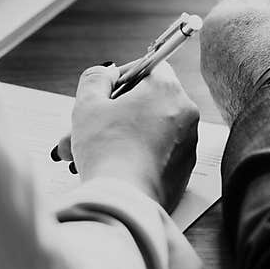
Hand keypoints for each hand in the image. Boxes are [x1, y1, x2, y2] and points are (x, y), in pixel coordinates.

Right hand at [66, 63, 199, 211]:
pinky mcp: (183, 171)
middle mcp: (185, 114)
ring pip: (146, 130)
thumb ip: (95, 79)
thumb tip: (106, 74)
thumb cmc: (107, 151)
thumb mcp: (88, 104)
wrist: (124, 202)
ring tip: (82, 152)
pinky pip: (155, 154)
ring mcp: (187, 144)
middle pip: (145, 102)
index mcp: (167, 89)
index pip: (150, 66)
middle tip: (85, 125)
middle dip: (111, 113)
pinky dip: (133, 155)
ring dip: (116, 136)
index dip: (123, 75)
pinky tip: (105, 167)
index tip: (105, 89)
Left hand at [200, 0, 269, 125]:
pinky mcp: (227, 105)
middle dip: (263, 33)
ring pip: (242, 63)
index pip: (239, 3)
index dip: (264, 3)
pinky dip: (262, 84)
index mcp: (216, 21)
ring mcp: (215, 82)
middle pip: (239, 35)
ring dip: (262, 60)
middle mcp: (208, 52)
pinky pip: (246, 87)